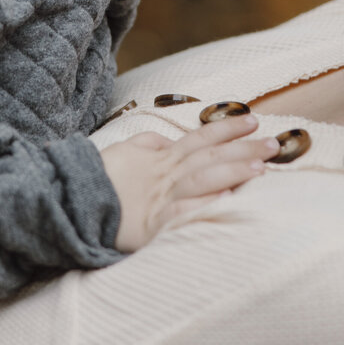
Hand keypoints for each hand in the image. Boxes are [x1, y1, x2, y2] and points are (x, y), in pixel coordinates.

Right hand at [102, 113, 274, 251]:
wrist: (70, 200)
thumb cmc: (99, 177)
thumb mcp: (125, 152)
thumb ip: (149, 145)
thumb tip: (168, 141)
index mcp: (162, 160)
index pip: (201, 138)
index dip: (227, 128)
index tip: (253, 119)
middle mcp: (166, 176)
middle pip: (210, 158)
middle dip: (243, 149)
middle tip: (274, 143)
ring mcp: (160, 199)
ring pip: (202, 181)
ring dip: (231, 173)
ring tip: (260, 168)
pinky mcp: (152, 225)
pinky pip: (181, 215)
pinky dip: (202, 208)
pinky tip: (225, 205)